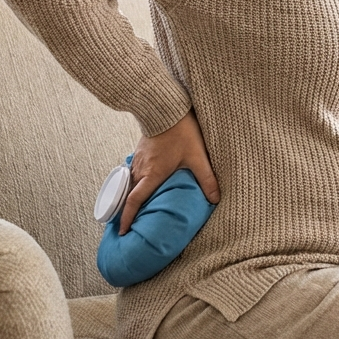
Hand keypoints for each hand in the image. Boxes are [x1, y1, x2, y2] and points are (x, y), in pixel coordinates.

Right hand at [121, 111, 219, 234]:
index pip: (134, 201)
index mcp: (152, 174)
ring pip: (129, 184)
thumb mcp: (198, 157)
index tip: (123, 231)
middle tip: (127, 226)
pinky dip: (134, 184)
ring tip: (133, 209)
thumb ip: (206, 179)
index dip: (127, 217)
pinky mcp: (139, 152)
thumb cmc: (181, 131)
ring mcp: (138, 160)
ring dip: (129, 197)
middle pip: (128, 195)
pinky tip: (142, 185)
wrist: (165, 107)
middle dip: (125, 212)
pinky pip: (133, 173)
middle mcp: (141, 169)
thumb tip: (215, 199)